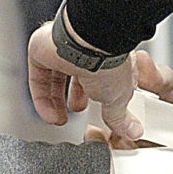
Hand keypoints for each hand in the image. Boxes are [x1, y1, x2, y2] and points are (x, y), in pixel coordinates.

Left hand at [27, 21, 142, 140]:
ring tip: (59, 119)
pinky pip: (39, 79)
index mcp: (109, 58)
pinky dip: (42, 100)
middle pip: (77, 78)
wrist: (89, 43)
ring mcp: (64, 50)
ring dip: (57, 103)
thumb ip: (120, 116)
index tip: (100, 114)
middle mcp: (87, 51)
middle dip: (76, 100)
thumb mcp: (119, 97)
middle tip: (78, 111)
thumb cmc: (110, 62)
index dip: (100, 98)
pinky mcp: (43, 52)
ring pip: (56, 79)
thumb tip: (133, 130)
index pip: (103, 79)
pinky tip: (48, 114)